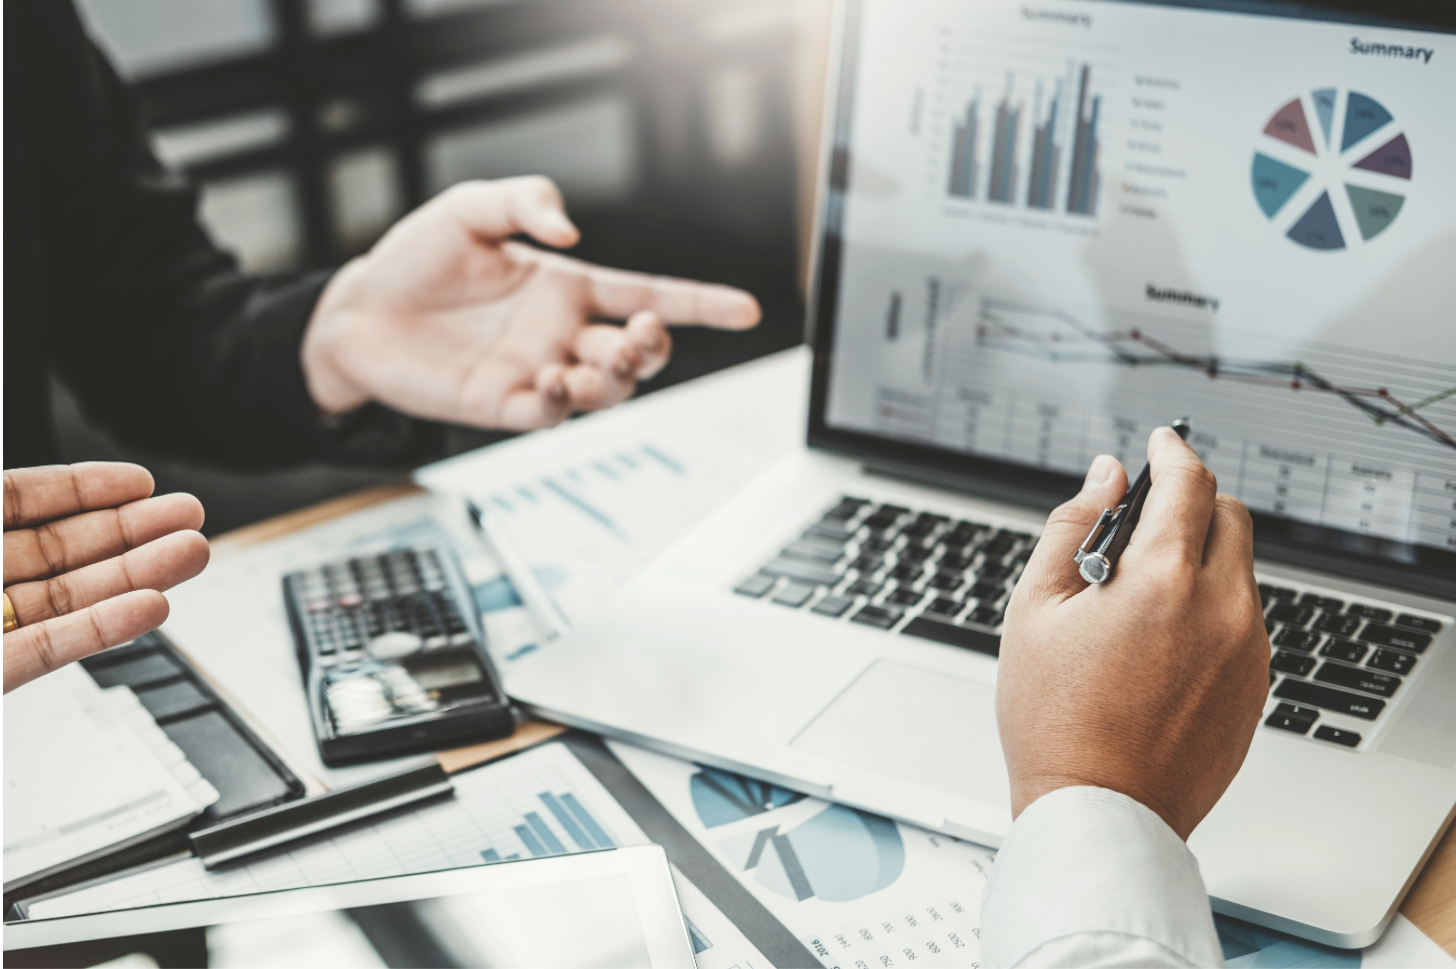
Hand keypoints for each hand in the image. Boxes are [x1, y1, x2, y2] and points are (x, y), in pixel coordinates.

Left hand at [3, 463, 209, 692]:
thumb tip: (14, 485)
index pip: (18, 503)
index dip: (80, 491)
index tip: (138, 482)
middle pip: (57, 551)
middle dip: (131, 531)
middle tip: (188, 517)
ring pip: (65, 599)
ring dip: (135, 576)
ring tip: (191, 554)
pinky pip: (46, 650)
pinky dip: (101, 630)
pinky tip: (150, 607)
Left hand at [301, 176, 761, 429]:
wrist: (355, 311)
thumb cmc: (415, 259)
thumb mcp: (471, 207)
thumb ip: (526, 202)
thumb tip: (573, 231)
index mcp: (568, 287)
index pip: (651, 295)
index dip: (701, 303)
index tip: (748, 309)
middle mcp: (561, 333)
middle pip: (638, 353)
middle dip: (654, 349)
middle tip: (639, 338)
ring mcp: (534, 371)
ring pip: (604, 392)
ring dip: (611, 383)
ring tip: (585, 365)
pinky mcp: (499, 404)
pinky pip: (547, 416)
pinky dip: (558, 404)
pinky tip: (546, 380)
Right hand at [997, 428, 1269, 839]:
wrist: (1102, 810)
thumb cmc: (1054, 719)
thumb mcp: (1034, 610)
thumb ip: (1071, 528)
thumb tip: (1104, 476)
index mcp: (1163, 580)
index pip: (1189, 481)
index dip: (1173, 450)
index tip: (1162, 441)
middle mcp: (1221, 608)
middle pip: (1229, 515)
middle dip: (1193, 501)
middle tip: (1146, 520)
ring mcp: (1249, 650)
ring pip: (1238, 569)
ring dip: (1200, 558)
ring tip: (1139, 598)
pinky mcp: (1257, 685)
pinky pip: (1244, 619)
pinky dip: (1211, 606)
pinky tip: (1160, 641)